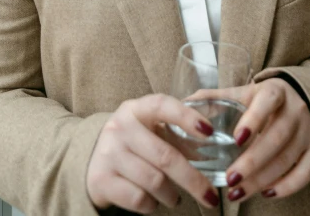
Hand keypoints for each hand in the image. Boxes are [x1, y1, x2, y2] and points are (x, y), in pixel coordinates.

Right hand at [86, 94, 221, 212]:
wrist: (94, 161)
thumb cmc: (135, 142)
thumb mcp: (150, 128)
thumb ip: (177, 129)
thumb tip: (215, 133)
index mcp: (136, 109)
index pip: (162, 105)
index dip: (186, 117)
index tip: (209, 131)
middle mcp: (120, 127)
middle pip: (165, 156)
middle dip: (192, 179)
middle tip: (210, 196)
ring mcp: (109, 153)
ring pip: (154, 181)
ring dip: (171, 194)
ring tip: (174, 196)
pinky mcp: (101, 179)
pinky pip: (138, 199)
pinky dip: (152, 206)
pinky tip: (153, 201)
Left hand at [193, 78, 309, 202]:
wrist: (300, 99)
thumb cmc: (263, 99)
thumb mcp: (244, 92)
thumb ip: (217, 97)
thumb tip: (184, 102)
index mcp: (275, 91)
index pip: (268, 102)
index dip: (254, 119)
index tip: (236, 138)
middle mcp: (295, 110)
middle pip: (277, 137)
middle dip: (253, 162)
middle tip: (230, 179)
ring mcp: (308, 131)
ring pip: (288, 159)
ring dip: (262, 179)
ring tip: (237, 193)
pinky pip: (305, 173)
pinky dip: (287, 186)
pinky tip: (266, 193)